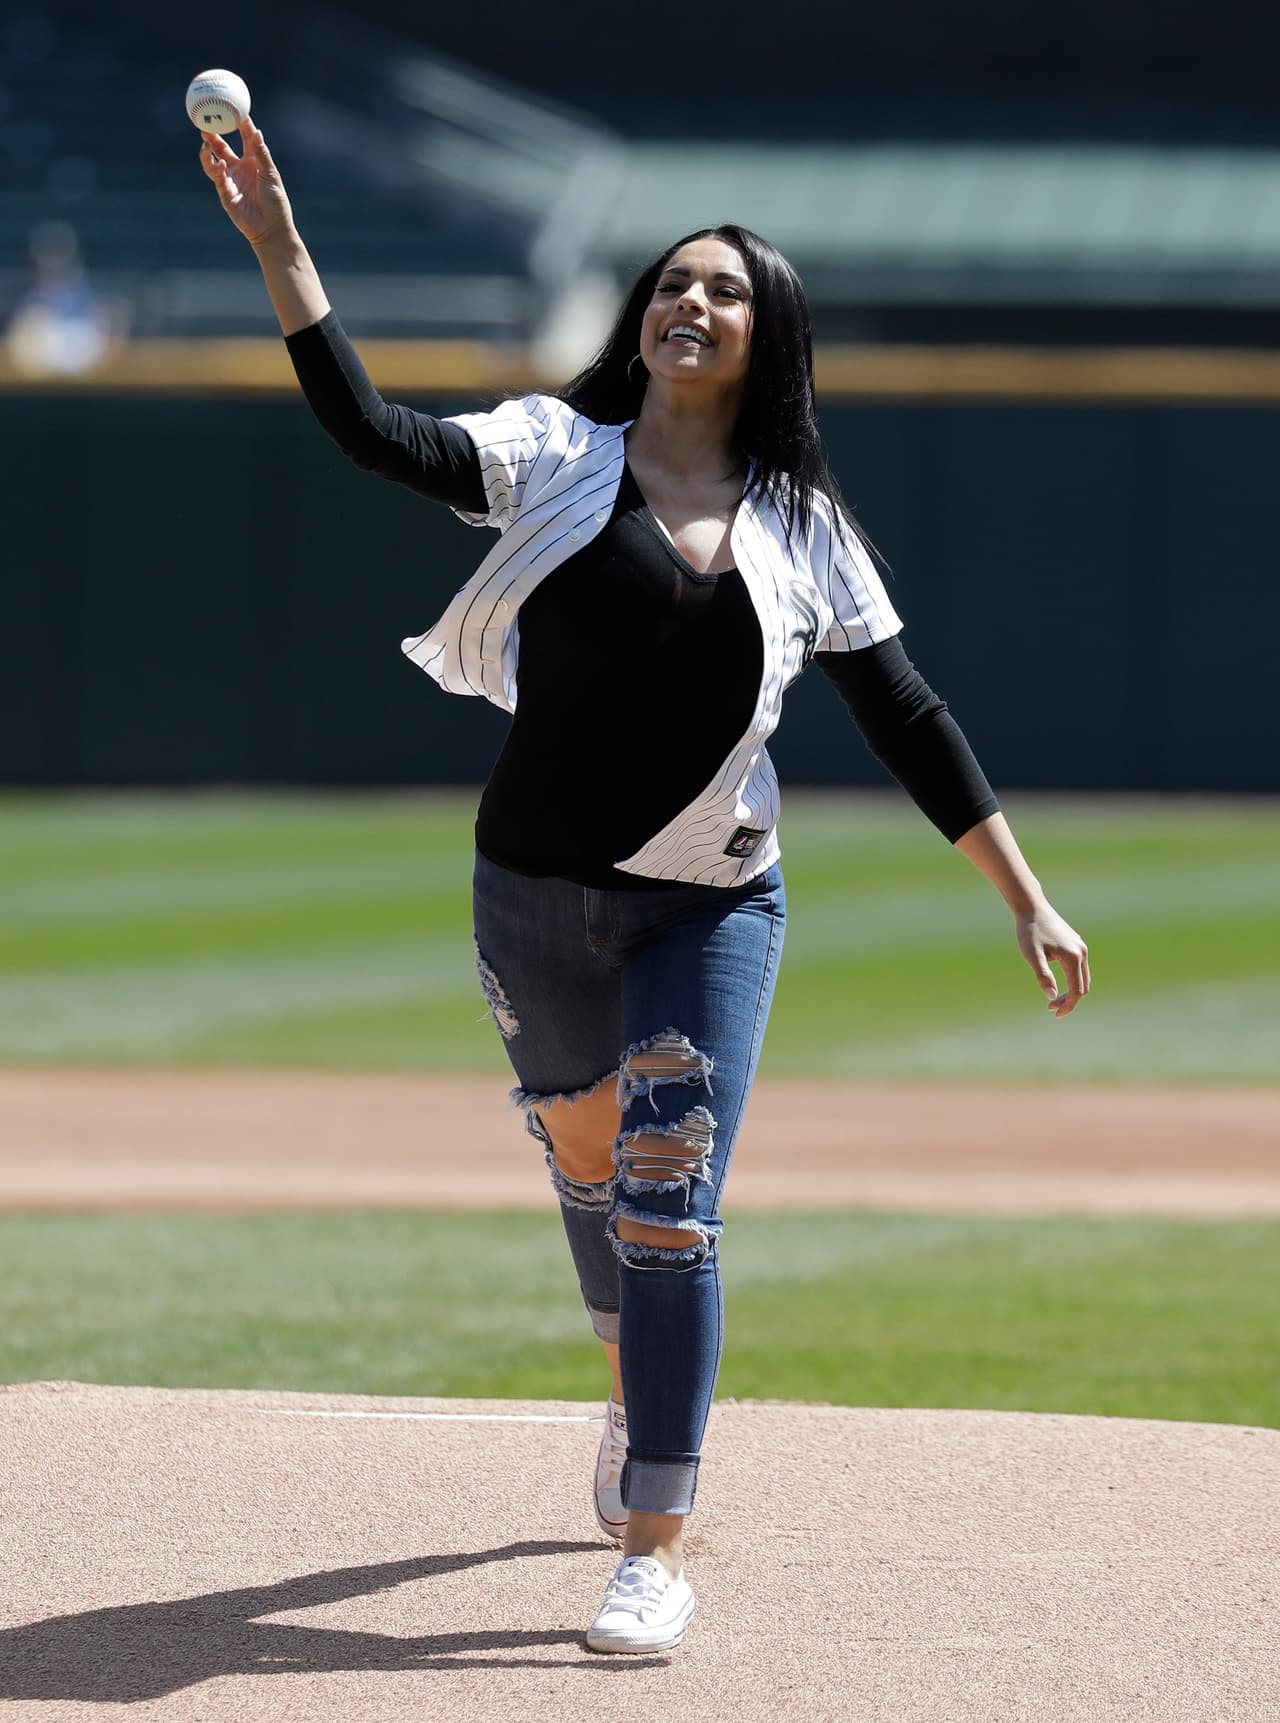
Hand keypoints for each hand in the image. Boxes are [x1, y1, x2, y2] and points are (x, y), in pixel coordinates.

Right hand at [199, 115, 294, 249]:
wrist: (272, 229)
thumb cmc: (275, 202)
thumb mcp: (270, 174)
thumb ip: (261, 153)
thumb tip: (256, 130)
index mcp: (253, 161)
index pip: (244, 137)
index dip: (238, 122)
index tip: (233, 107)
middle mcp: (239, 168)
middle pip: (221, 146)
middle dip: (212, 133)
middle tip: (206, 118)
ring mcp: (230, 180)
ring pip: (212, 160)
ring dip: (208, 150)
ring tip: (206, 139)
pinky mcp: (225, 193)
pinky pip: (217, 177)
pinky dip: (216, 168)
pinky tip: (220, 163)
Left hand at [1014, 903, 1089, 1017]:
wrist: (1032, 908)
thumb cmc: (1029, 932)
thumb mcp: (1032, 956)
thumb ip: (1043, 977)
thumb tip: (1052, 998)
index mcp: (1072, 957)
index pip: (1076, 990)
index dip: (1067, 1005)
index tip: (1054, 1013)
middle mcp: (1081, 952)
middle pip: (1082, 986)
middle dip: (1069, 1000)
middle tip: (1050, 1007)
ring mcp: (1081, 947)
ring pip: (1083, 977)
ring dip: (1071, 990)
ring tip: (1052, 997)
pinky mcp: (1077, 943)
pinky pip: (1079, 967)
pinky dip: (1072, 979)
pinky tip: (1055, 980)